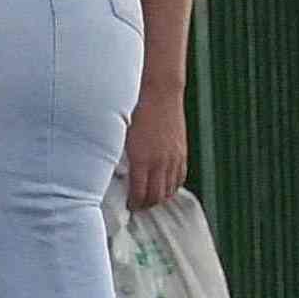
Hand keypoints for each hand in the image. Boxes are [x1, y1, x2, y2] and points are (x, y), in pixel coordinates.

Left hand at [121, 86, 191, 213]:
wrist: (159, 92)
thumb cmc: (136, 110)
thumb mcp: (122, 135)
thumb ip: (122, 157)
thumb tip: (117, 173)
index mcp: (142, 160)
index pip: (139, 194)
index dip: (134, 204)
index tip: (128, 205)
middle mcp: (159, 162)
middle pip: (156, 196)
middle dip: (146, 204)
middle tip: (138, 205)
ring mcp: (173, 158)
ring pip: (169, 190)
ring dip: (159, 197)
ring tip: (150, 198)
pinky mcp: (181, 151)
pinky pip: (180, 177)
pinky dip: (173, 186)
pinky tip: (165, 186)